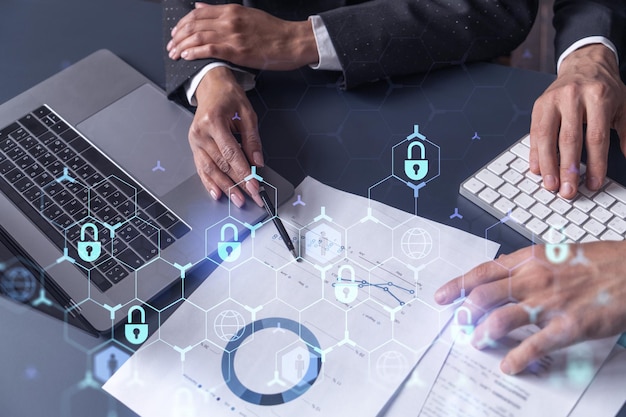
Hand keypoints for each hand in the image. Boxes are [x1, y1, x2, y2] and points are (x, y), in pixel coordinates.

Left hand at [167, 3, 318, 69]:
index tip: (175, 33)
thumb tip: (201, 8)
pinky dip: (194, 52)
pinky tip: (186, 56)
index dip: (182, 23)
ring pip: (197, 37)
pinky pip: (208, 49)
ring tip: (174, 53)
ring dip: (182, 45)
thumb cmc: (274, 31)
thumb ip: (223, 13)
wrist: (292, 41)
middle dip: (177, 36)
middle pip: (193, 25)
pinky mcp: (236, 50)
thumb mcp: (247, 15)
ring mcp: (231, 35)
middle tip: (171, 46)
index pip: (197, 13)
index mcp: (231, 11)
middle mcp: (228, 20)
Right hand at [189, 66, 262, 207]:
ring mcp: (195, 141)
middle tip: (251, 196)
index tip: (255, 185)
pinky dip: (209, 182)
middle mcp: (200, 133)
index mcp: (213, 121)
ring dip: (225, 187)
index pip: (231, 153)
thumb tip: (257, 162)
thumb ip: (252, 139)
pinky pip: (201, 168)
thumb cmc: (228, 97)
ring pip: (210, 169)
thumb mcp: (247, 113)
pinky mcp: (194, 147)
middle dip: (238, 183)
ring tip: (238, 199)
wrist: (210, 87)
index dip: (243, 172)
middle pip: (221, 164)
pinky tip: (217, 193)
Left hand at [434, 241, 625, 374]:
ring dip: (482, 334)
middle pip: (483, 297)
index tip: (441, 296)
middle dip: (464, 313)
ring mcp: (549, 303)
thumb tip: (501, 277)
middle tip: (458, 324)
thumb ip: (527, 265)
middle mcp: (533, 279)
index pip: (481, 272)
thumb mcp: (555, 253)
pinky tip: (508, 366)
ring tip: (476, 342)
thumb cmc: (598, 261)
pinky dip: (516, 359)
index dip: (457, 286)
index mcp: (528, 259)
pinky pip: (532, 346)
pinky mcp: (568, 327)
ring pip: (500, 320)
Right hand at [529, 44, 625, 198]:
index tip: (593, 184)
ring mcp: (552, 100)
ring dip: (547, 165)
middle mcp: (573, 96)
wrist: (585, 64)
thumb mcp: (623, 107)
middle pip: (569, 139)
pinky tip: (537, 169)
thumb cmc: (604, 89)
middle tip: (567, 191)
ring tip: (550, 185)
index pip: (596, 137)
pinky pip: (534, 133)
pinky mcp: (539, 105)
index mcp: (598, 96)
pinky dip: (535, 153)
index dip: (595, 164)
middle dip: (567, 169)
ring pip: (547, 137)